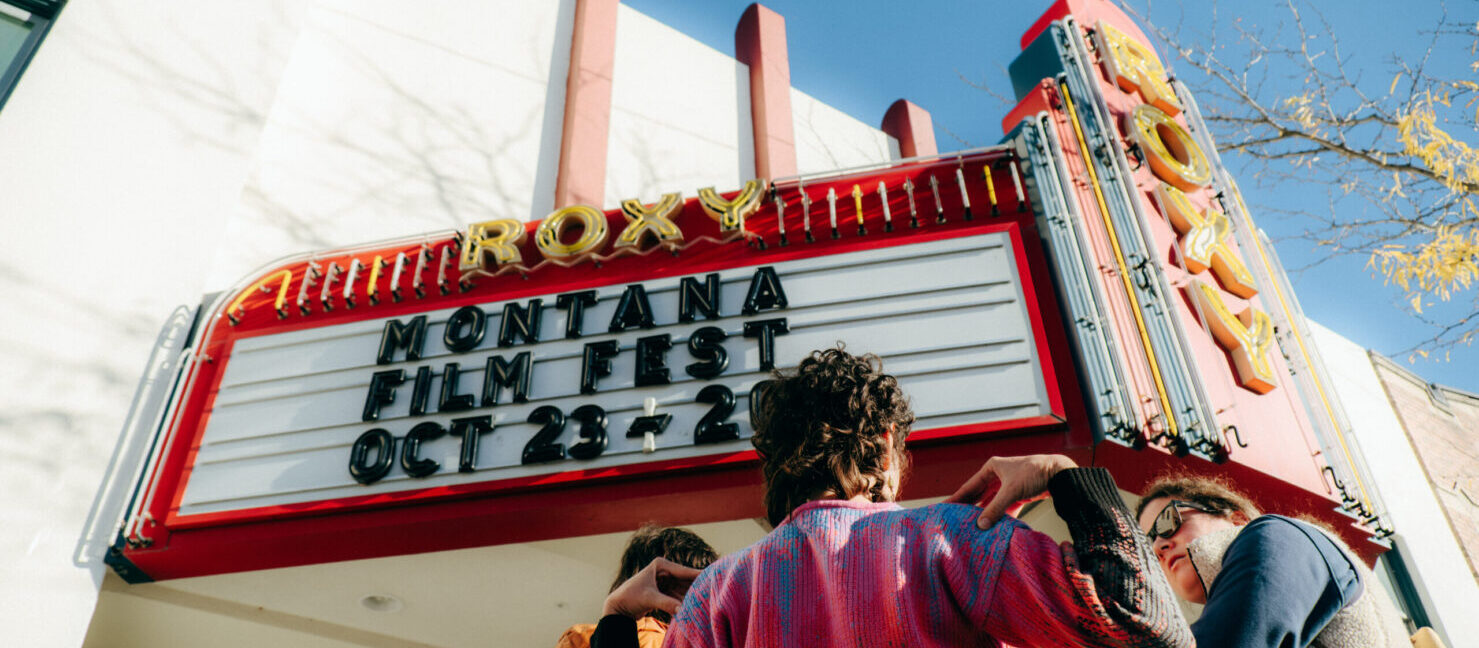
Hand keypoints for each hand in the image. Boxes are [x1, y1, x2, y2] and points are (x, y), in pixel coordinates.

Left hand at [602, 557, 703, 618]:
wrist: (618, 608)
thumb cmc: (630, 598)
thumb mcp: (649, 599)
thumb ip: (666, 603)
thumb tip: (682, 610)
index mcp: (661, 565)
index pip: (683, 571)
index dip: (698, 576)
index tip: (712, 578)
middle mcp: (664, 571)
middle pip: (685, 580)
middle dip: (697, 588)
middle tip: (712, 594)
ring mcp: (665, 581)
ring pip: (683, 589)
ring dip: (691, 596)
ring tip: (705, 602)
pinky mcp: (664, 591)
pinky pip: (678, 596)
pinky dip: (684, 601)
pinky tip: (694, 607)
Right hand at [944, 454, 1076, 529]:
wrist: (1059, 473)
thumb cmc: (1034, 474)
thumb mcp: (1011, 491)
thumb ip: (995, 508)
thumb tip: (980, 525)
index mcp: (992, 468)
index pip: (970, 486)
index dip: (957, 498)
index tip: (945, 507)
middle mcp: (998, 475)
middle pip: (979, 494)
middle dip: (969, 507)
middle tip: (955, 519)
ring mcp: (1009, 484)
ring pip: (993, 501)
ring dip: (986, 513)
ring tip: (974, 526)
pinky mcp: (1019, 493)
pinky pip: (1005, 506)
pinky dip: (1001, 515)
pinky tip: (995, 526)